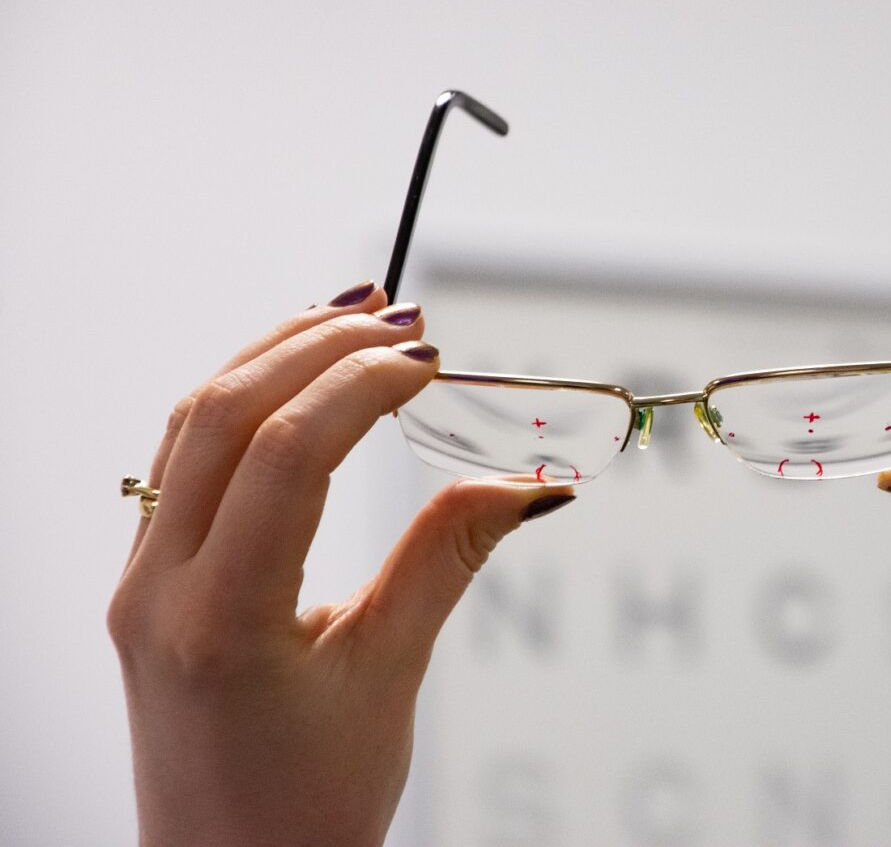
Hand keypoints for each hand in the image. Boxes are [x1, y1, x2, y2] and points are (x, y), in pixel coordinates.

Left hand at [107, 281, 574, 846]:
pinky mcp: (145, 582)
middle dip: (315, 347)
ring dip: (269, 356)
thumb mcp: (390, 677)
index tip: (432, 360)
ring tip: (351, 317)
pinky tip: (293, 377)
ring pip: (186, 426)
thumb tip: (527, 481)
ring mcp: (138, 582)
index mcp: (219, 621)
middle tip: (405, 319)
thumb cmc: (308, 805)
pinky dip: (239, 401)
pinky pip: (179, 461)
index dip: (361, 388)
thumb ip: (447, 560)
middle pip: (220, 415)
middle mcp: (156, 590)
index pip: (282, 454)